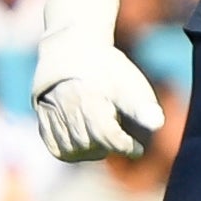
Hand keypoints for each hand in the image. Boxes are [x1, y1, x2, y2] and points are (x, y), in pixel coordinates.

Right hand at [30, 0, 164, 161]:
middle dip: (107, 147)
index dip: (125, 147)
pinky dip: (69, 152)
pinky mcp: (43, 114)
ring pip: (70, 148)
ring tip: (103, 144)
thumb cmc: (107, 68)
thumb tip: (158, 124)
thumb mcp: (128, 82)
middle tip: (119, 141)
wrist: (74, 47)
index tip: (138, 149)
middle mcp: (68, 105)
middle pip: (89, 144)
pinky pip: (54, 145)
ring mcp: (53, 111)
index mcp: (91, 97)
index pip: (107, 135)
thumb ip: (142, 106)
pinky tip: (84, 147)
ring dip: (89, 152)